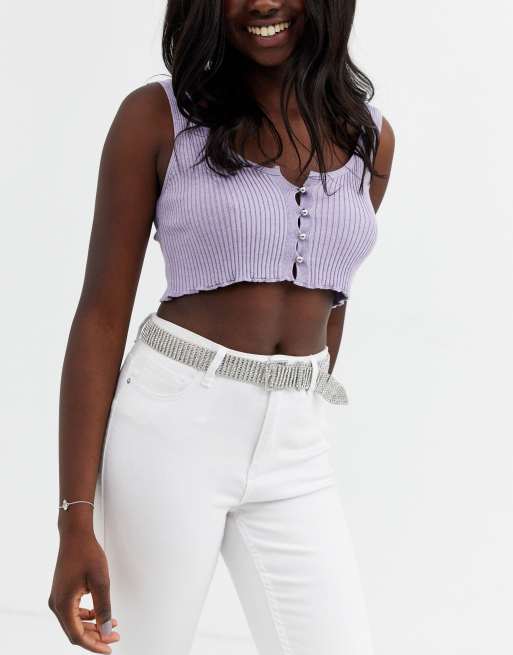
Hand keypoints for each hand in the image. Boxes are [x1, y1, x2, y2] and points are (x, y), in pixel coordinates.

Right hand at [48, 530, 120, 652]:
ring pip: (74, 622)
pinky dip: (87, 616)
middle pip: (75, 631)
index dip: (94, 645)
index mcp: (63, 604)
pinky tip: (100, 614)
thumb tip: (106, 630)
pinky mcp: (62, 592)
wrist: (75, 535)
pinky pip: (73, 612)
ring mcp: (58, 598)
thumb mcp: (101, 581)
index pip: (77, 636)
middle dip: (96, 636)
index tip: (109, 648)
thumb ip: (103, 608)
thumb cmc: (87, 553)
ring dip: (92, 626)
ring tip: (111, 625)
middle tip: (114, 637)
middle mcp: (57, 604)